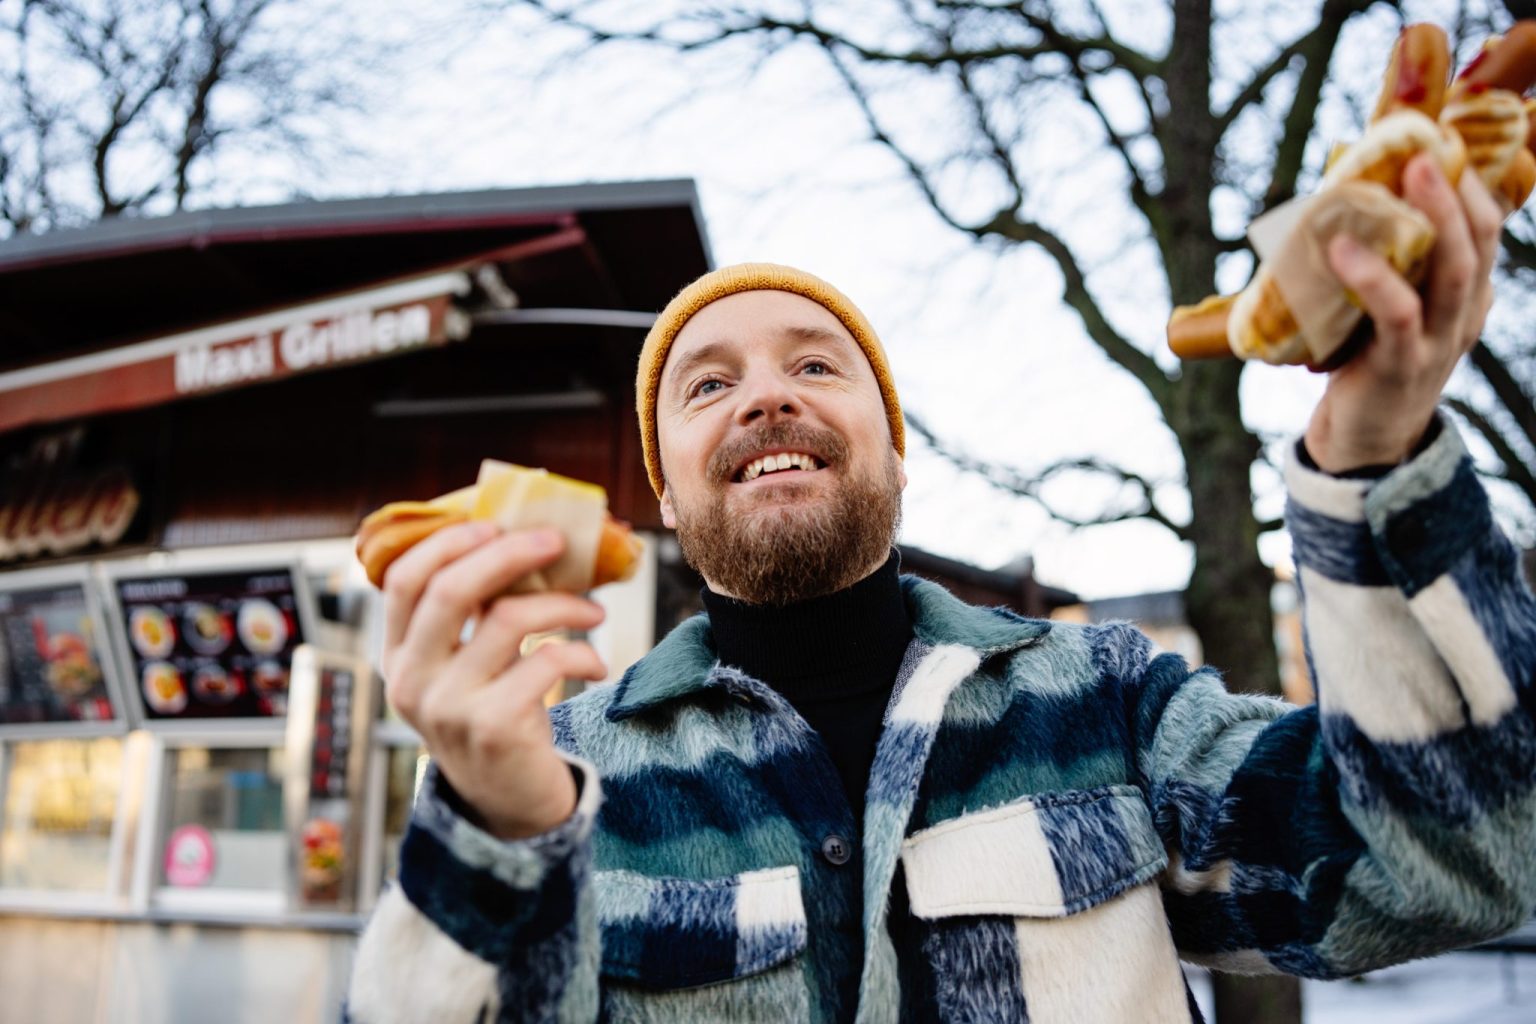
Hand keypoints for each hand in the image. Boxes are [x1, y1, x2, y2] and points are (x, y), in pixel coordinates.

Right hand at [380, 522, 607, 838]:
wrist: (508, 804)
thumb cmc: (494, 716)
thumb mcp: (465, 669)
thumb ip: (472, 616)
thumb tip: (519, 537)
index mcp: (399, 656)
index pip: (403, 580)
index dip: (447, 543)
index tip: (494, 524)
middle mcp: (412, 680)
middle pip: (452, 589)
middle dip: (510, 553)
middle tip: (557, 543)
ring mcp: (450, 706)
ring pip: (508, 619)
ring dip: (563, 605)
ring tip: (594, 613)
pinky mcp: (494, 726)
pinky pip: (545, 661)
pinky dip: (581, 652)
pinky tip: (595, 663)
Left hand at [1303, 152, 1502, 472]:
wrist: (1364, 442)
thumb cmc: (1367, 363)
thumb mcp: (1385, 307)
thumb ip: (1383, 261)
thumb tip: (1342, 192)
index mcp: (1465, 295)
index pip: (1484, 231)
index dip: (1472, 185)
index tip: (1444, 140)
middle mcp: (1463, 314)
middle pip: (1479, 243)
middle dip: (1461, 191)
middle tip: (1430, 149)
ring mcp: (1438, 341)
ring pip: (1453, 271)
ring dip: (1437, 218)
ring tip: (1410, 175)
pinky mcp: (1402, 365)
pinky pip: (1398, 314)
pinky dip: (1373, 278)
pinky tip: (1343, 249)